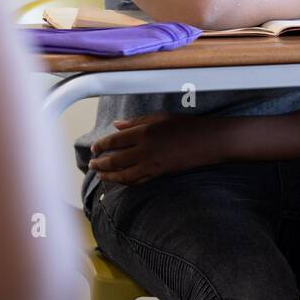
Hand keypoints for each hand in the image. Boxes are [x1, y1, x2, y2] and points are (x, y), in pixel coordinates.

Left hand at [88, 112, 227, 184]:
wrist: (208, 141)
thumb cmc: (186, 125)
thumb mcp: (160, 117)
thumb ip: (136, 122)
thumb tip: (116, 125)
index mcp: (143, 132)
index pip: (114, 141)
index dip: (101, 145)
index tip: (93, 148)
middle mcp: (144, 150)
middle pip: (114, 160)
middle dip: (100, 163)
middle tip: (92, 164)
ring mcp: (151, 164)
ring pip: (123, 175)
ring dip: (108, 175)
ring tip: (100, 175)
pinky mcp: (159, 174)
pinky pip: (137, 181)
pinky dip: (125, 182)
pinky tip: (119, 180)